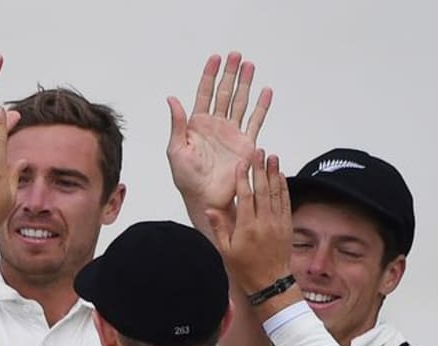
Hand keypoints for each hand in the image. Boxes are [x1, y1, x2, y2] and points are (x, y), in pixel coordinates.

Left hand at [167, 52, 272, 220]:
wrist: (206, 198)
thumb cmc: (186, 179)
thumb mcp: (175, 150)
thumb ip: (177, 124)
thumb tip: (172, 99)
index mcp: (196, 126)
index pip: (203, 94)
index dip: (209, 76)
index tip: (215, 59)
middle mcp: (215, 126)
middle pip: (224, 93)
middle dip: (230, 74)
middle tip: (236, 55)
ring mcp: (231, 133)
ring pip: (239, 102)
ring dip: (245, 84)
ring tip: (250, 65)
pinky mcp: (245, 144)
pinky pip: (255, 121)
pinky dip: (261, 106)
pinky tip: (265, 92)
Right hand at [207, 150, 292, 294]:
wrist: (270, 282)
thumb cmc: (245, 268)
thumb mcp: (226, 249)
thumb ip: (219, 227)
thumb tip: (210, 209)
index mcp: (247, 227)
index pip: (245, 197)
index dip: (243, 179)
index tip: (241, 164)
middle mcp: (264, 222)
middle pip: (262, 190)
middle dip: (260, 169)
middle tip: (259, 152)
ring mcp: (277, 223)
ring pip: (276, 193)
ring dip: (274, 173)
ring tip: (272, 157)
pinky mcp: (287, 225)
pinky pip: (285, 202)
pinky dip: (284, 188)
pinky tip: (281, 176)